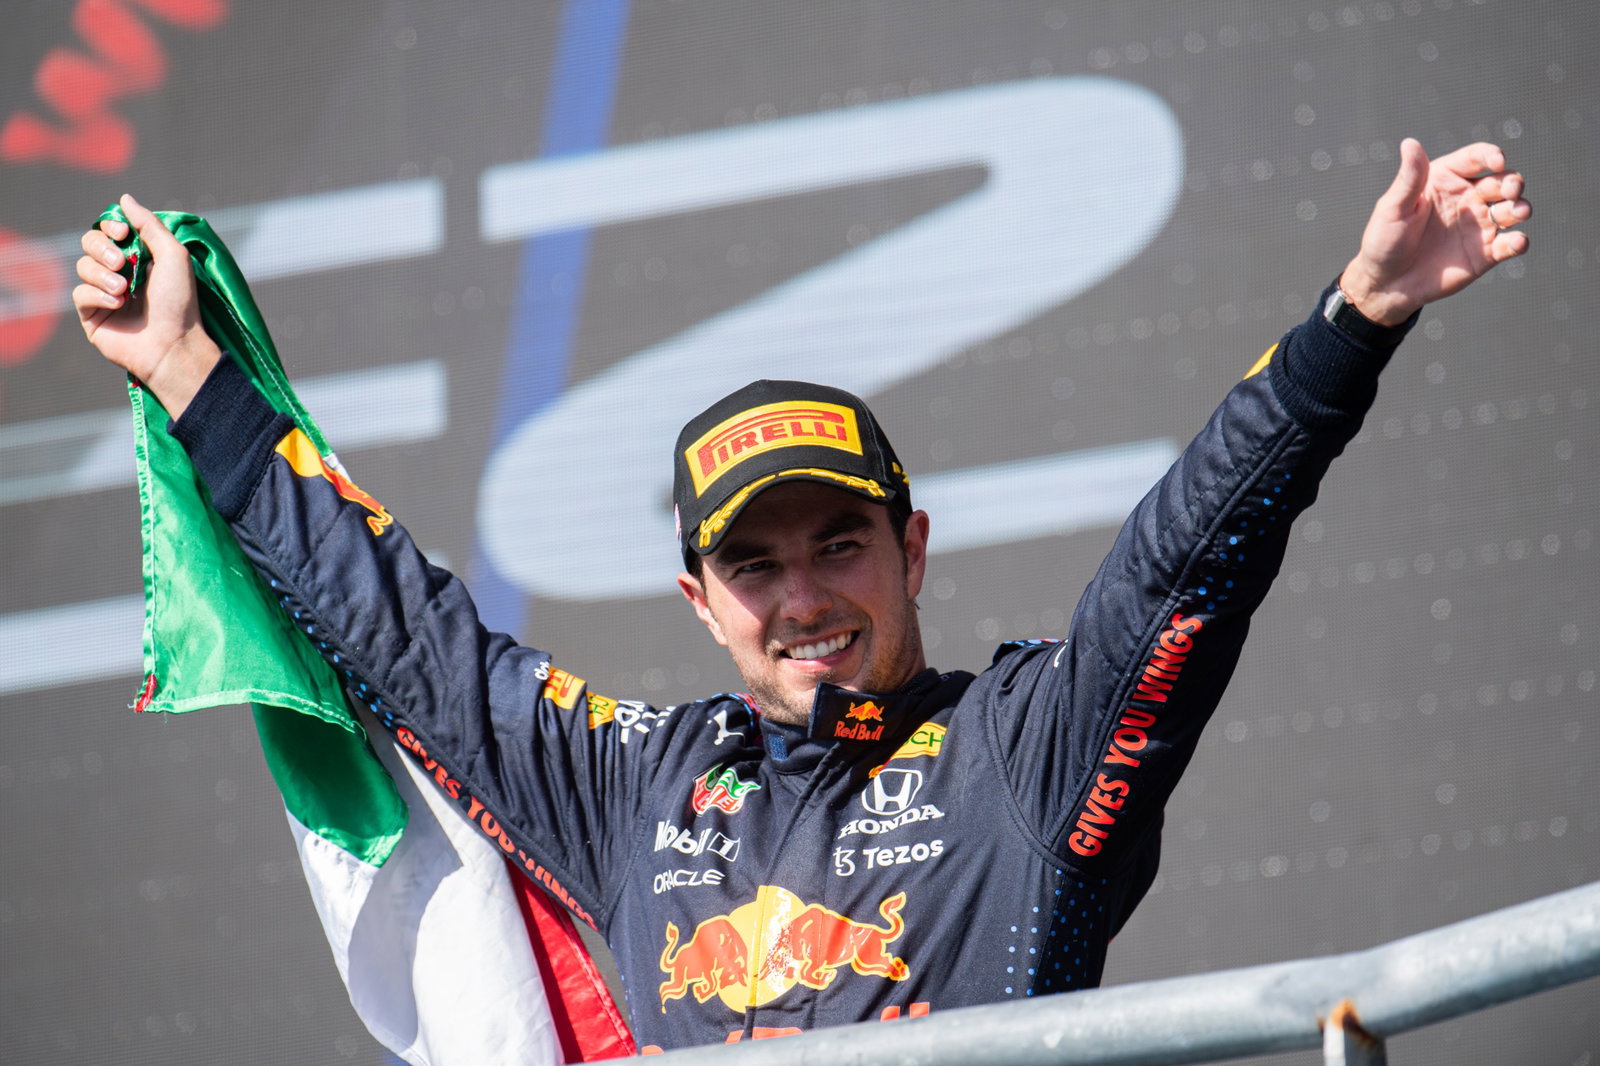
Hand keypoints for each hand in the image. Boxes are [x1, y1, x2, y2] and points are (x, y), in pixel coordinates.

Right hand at [73, 193, 219, 418]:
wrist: (173, 344)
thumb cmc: (179, 302)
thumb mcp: (173, 255)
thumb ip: (149, 225)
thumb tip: (124, 198)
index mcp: (139, 257)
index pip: (109, 229)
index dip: (110, 225)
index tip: (123, 231)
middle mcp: (120, 273)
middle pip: (89, 242)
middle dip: (102, 248)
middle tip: (122, 262)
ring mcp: (104, 294)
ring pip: (82, 266)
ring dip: (103, 274)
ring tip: (125, 290)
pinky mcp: (92, 316)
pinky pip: (80, 294)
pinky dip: (97, 295)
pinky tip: (118, 305)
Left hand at [1338, 139, 1530, 325]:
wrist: (1386, 283)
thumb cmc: (1383, 241)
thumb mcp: (1393, 208)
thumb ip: (1409, 178)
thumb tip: (1409, 142)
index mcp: (1446, 180)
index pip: (1477, 158)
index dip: (1491, 155)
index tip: (1497, 161)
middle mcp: (1468, 199)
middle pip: (1503, 181)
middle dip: (1513, 182)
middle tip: (1509, 191)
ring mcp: (1479, 225)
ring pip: (1514, 209)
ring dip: (1521, 208)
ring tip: (1515, 213)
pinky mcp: (1486, 253)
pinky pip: (1511, 243)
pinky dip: (1519, 241)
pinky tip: (1515, 242)